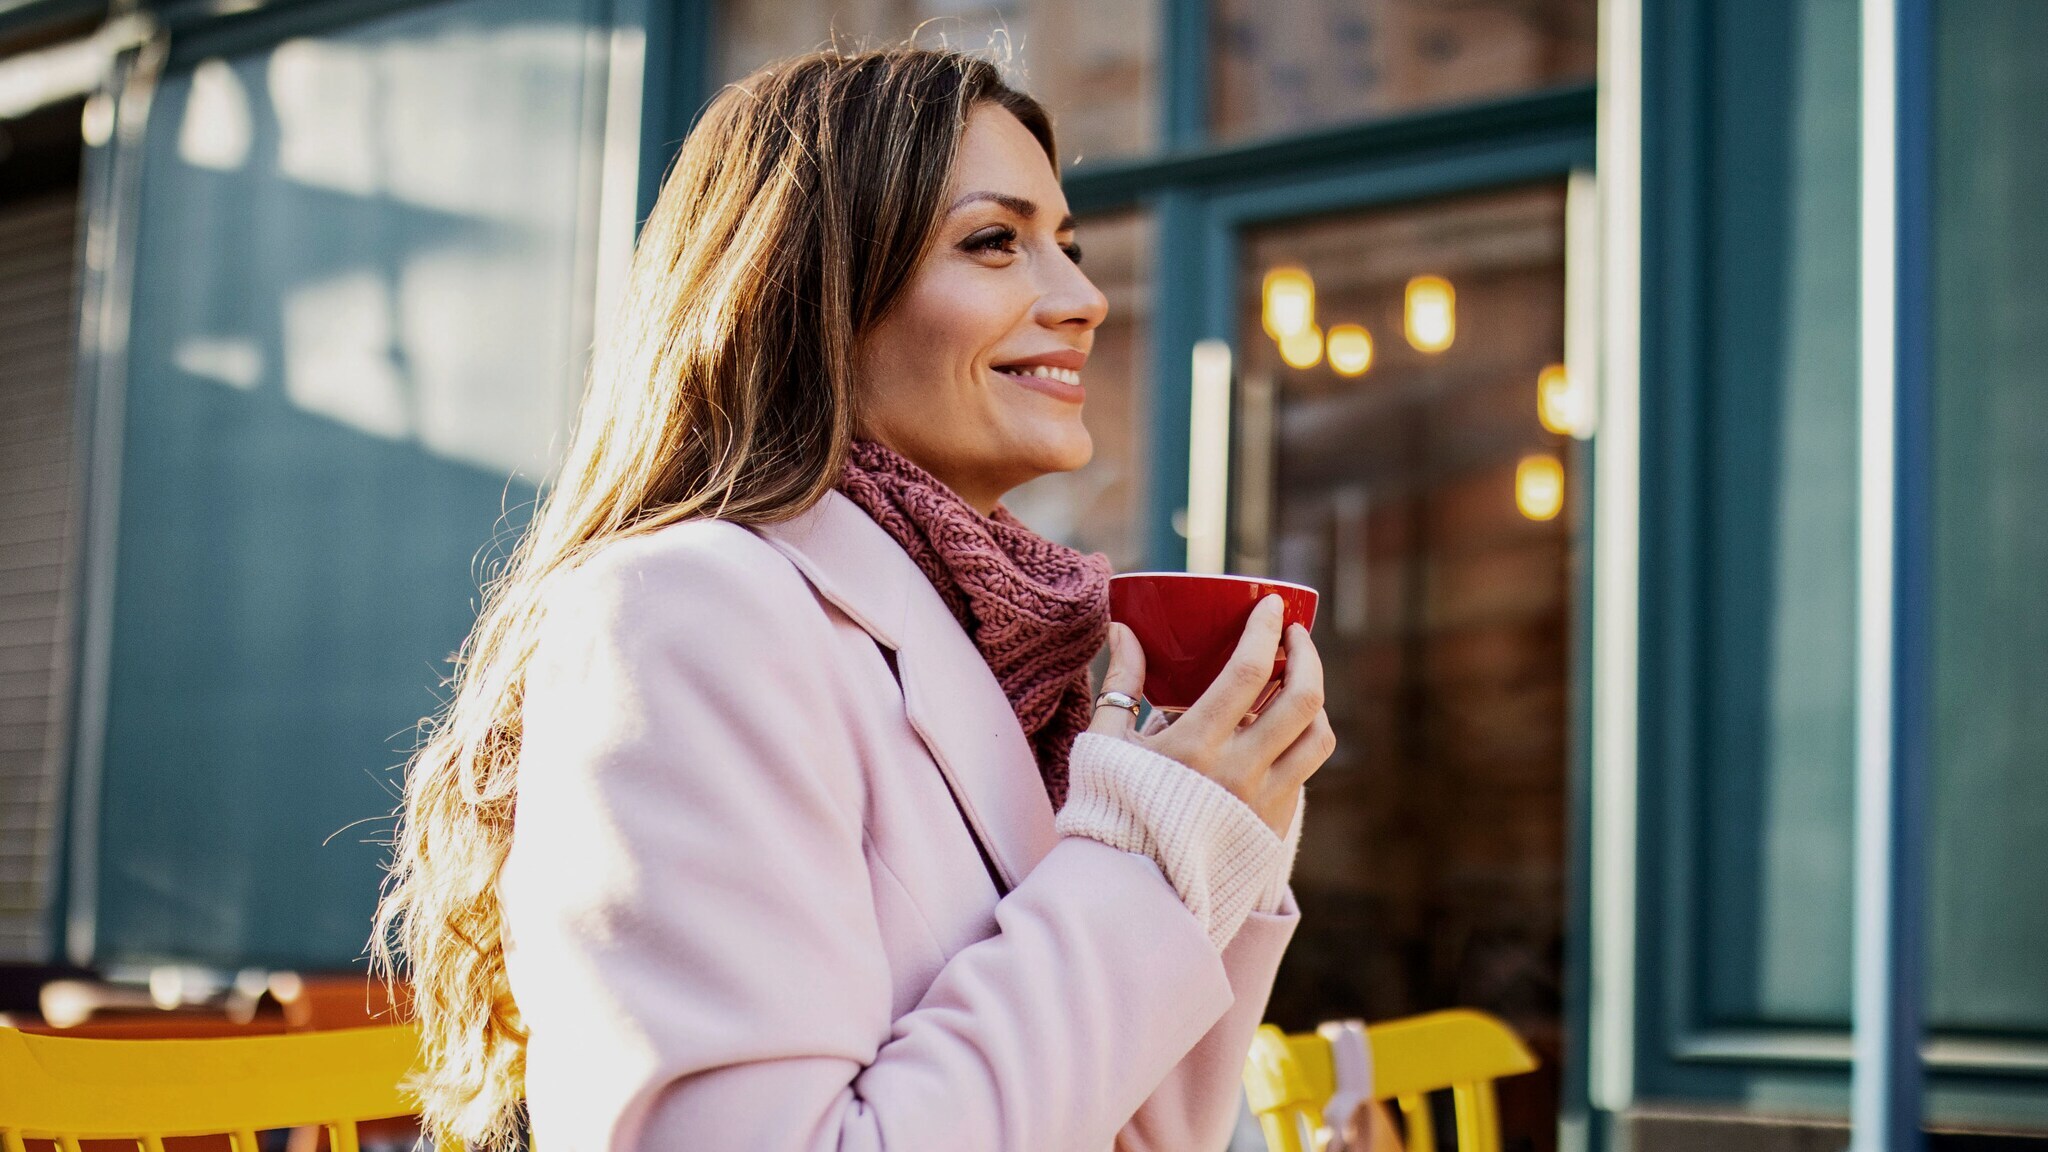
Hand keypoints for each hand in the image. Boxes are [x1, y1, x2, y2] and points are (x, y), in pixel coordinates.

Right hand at [1089, 595, 1334, 834]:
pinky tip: (1280, 728)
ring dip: (1314, 699)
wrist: (1133, 890)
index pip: (1249, 672)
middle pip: (1303, 700)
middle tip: (1295, 635)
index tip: (1273, 605)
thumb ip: (1120, 683)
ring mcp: (1263, 802)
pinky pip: (1304, 771)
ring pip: (1318, 737)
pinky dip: (1301, 739)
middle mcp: (1238, 773)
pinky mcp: (1273, 825)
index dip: (1267, 630)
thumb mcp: (1105, 743)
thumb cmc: (1111, 808)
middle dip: (1307, 655)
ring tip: (1297, 680)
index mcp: (1194, 747)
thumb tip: (1124, 629)